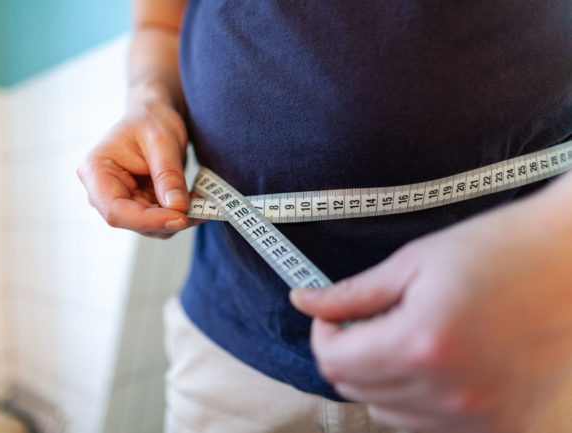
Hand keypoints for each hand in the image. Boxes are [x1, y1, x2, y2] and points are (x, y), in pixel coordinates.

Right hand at [77, 97, 197, 238]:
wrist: (154, 115)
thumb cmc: (151, 120)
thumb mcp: (162, 140)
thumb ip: (168, 174)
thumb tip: (177, 208)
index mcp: (95, 171)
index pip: (115, 210)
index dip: (148, 220)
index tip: (180, 218)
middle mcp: (103, 192)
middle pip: (133, 222)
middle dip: (167, 220)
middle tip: (202, 210)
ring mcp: (121, 202)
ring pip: (150, 227)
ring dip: (178, 220)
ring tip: (203, 202)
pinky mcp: (140, 206)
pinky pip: (160, 221)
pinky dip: (180, 215)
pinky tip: (196, 202)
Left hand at [291, 199, 571, 432]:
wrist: (570, 264)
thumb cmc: (495, 250)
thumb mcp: (413, 263)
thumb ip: (352, 293)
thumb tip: (303, 301)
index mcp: (420, 345)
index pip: (333, 363)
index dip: (324, 334)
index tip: (334, 317)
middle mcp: (449, 394)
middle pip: (356, 392)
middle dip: (349, 355)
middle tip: (372, 322)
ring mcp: (480, 418)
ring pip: (389, 416)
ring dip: (381, 381)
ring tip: (408, 340)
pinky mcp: (504, 428)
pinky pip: (432, 429)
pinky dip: (418, 402)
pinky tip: (436, 364)